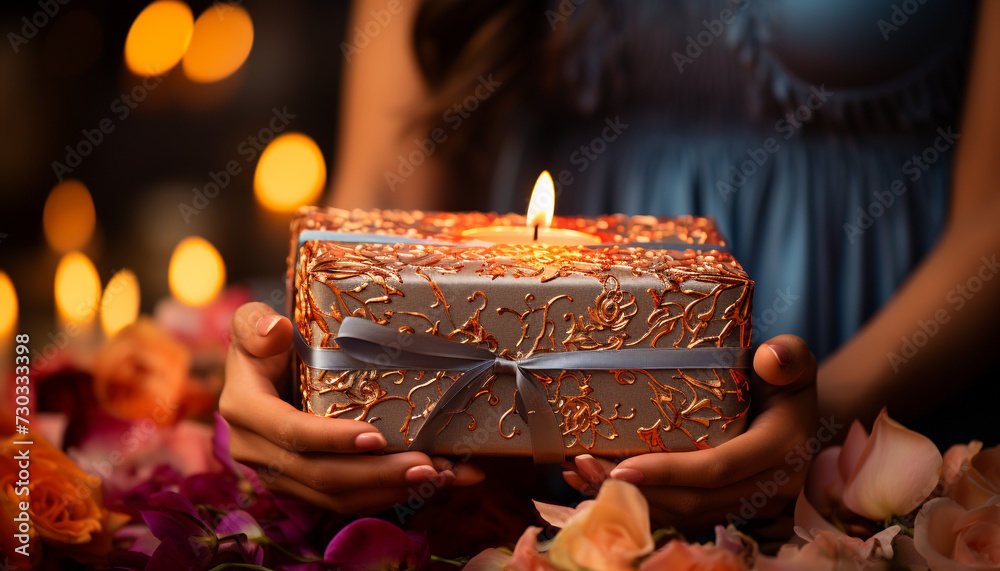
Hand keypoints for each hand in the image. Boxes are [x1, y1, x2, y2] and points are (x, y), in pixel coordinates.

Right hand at [220, 302, 484, 514]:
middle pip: (320, 475)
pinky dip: (386, 495)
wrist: (259, 374)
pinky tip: (425, 483)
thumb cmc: (264, 343)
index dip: (332, 439)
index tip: (377, 436)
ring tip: (437, 477)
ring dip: (389, 491)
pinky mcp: (301, 486)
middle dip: (376, 474)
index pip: (290, 432)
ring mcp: (278, 475)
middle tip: (425, 465)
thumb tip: (275, 329)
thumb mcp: (254, 324)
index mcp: (245, 410)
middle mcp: (255, 451)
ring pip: (335, 497)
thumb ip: (256, 323)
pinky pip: (344, 501)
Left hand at [562, 334, 818, 529]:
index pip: (718, 469)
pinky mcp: (727, 511)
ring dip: (630, 500)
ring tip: (581, 474)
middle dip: (636, 490)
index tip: (621, 468)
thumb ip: (787, 356)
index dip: (669, 472)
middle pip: (692, 501)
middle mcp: (767, 488)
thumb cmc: (786, 381)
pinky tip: (597, 486)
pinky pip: (680, 516)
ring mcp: (748, 506)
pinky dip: (640, 504)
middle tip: (584, 466)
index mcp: (780, 450)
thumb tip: (771, 356)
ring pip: (682, 514)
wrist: (801, 417)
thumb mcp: (792, 363)